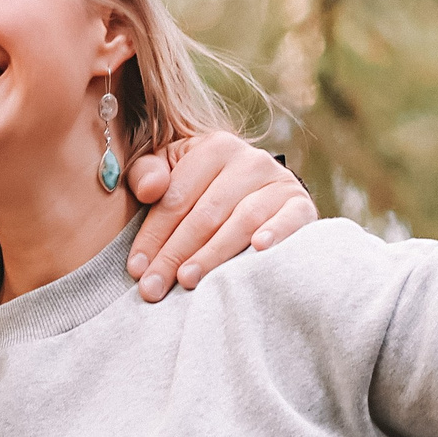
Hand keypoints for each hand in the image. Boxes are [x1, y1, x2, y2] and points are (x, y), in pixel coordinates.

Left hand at [128, 133, 314, 301]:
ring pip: (242, 220)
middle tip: (155, 288)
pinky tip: (259, 250)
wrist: (257, 193)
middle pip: (206, 214)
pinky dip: (276, 233)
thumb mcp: (170, 172)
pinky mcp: (301, 203)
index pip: (176, 198)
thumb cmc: (201, 189)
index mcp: (212, 148)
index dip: (153, 235)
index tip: (136, 269)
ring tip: (189, 281)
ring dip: (213, 253)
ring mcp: (278, 181)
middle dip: (175, 254)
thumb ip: (146, 174)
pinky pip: (289, 219)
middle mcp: (248, 160)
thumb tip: (149, 189)